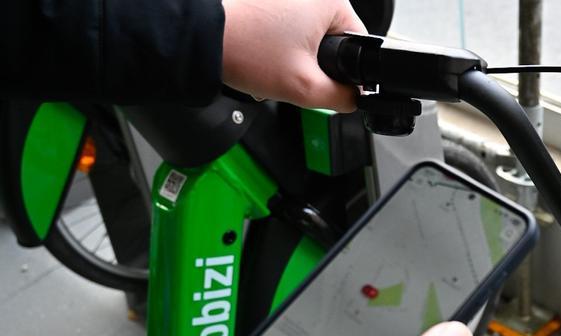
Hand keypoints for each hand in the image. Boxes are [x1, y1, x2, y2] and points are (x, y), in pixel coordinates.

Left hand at [221, 0, 366, 111]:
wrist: (198, 36)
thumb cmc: (244, 48)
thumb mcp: (305, 87)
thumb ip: (342, 98)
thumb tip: (352, 98)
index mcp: (331, 0)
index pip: (358, 43)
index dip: (344, 71)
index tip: (320, 80)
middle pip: (329, 38)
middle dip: (312, 63)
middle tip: (290, 74)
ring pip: (305, 32)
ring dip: (292, 54)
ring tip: (270, 63)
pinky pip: (283, 21)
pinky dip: (274, 40)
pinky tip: (259, 52)